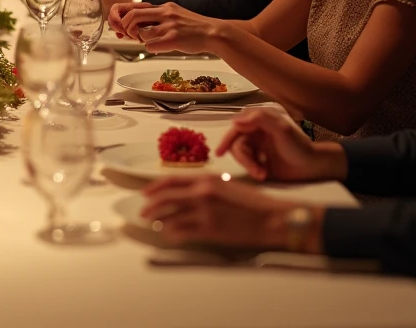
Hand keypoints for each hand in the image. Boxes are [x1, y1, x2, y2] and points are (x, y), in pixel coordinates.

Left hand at [108, 1, 218, 52]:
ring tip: (149, 41)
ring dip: (140, 39)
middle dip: (125, 27)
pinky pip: (150, 46)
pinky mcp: (173, 39)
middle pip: (132, 16)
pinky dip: (151, 48)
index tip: (118, 26)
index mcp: (165, 6)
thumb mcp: (175, 16)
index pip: (135, 6)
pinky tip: (161, 48)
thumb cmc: (193, 29)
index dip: (122, 16)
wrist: (215, 33)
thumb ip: (157, 19)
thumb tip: (135, 28)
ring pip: (140, 32)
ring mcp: (169, 26)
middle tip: (128, 35)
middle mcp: (165, 13)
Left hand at [140, 176, 297, 249]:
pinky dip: (172, 234)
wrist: (271, 217)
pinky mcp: (209, 230)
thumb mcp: (227, 185)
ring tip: (154, 225)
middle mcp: (202, 192)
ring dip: (160, 222)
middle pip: (166, 198)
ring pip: (171, 217)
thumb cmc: (254, 203)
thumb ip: (207, 187)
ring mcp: (204, 212)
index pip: (171, 180)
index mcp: (207, 179)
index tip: (146, 192)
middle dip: (151, 206)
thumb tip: (189, 192)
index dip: (155, 187)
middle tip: (143, 211)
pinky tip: (170, 236)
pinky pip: (182, 232)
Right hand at [214, 107, 344, 182]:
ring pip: (241, 155)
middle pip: (237, 144)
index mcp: (260, 121)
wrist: (313, 168)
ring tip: (262, 174)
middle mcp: (256, 132)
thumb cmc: (299, 146)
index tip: (220, 152)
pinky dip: (253, 170)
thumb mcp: (281, 129)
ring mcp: (257, 147)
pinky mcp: (259, 161)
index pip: (237, 127)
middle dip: (244, 159)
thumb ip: (260, 119)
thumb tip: (235, 121)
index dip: (227, 138)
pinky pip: (247, 164)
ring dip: (249, 165)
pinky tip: (264, 174)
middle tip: (256, 170)